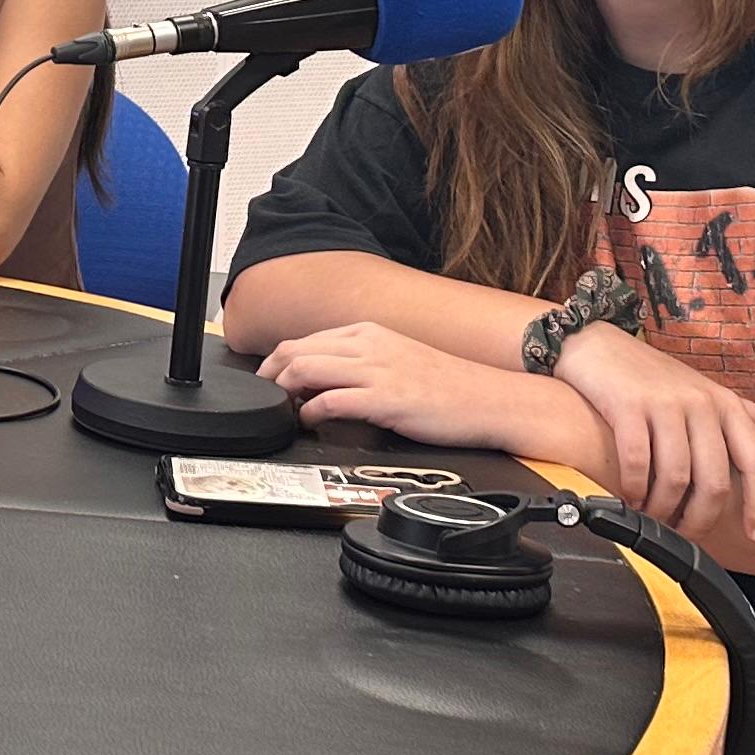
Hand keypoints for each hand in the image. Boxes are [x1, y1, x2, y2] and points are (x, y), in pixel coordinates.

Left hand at [255, 321, 554, 456]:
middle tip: (265, 397)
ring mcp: (377, 370)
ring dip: (284, 390)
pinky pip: (331, 401)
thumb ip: (360, 363)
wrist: (490, 400)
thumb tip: (323, 379)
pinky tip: (310, 421)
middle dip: (269, 374)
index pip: (306, 340)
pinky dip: (310, 411)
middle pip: (296, 351)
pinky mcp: (386, 398)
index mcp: (369, 333)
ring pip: (306, 369)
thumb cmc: (448, 386)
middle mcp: (369, 345)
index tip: (269, 381)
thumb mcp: (397, 359)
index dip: (277, 362)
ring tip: (283, 408)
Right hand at [552, 323, 754, 544]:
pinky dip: (634, 489)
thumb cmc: (654, 376)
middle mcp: (701, 405)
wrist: (598, 346)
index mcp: (726, 405)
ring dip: (663, 508)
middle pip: (715, 481)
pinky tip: (630, 496)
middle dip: (700, 518)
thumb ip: (754, 415)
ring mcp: (664, 405)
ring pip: (675, 477)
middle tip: (685, 532)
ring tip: (653, 516)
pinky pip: (637, 461)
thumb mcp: (710, 391)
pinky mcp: (627, 406)